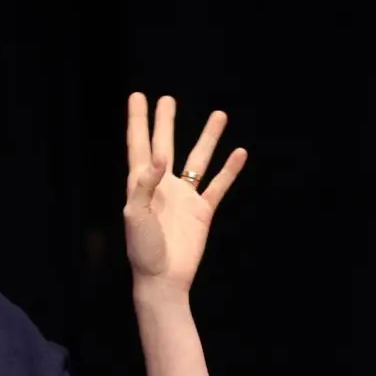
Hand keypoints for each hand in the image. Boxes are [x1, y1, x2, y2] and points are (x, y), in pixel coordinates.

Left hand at [123, 93, 246, 295]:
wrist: (163, 279)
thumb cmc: (142, 250)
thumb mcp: (135, 215)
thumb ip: (145, 185)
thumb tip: (160, 157)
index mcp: (141, 184)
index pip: (138, 145)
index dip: (138, 121)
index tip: (137, 96)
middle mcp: (163, 186)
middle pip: (165, 144)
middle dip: (165, 122)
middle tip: (168, 98)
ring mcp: (184, 197)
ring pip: (198, 159)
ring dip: (207, 138)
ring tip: (219, 114)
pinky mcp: (202, 211)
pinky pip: (218, 185)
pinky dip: (229, 170)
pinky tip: (239, 152)